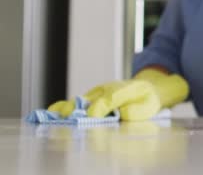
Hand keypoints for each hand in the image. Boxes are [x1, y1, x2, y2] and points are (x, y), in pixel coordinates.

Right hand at [48, 70, 188, 120]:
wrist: (144, 87)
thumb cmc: (146, 98)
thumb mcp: (149, 104)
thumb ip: (137, 110)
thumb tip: (122, 113)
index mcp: (123, 89)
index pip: (109, 98)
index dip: (100, 107)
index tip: (91, 116)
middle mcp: (106, 89)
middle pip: (90, 98)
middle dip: (80, 107)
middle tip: (69, 116)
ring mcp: (96, 93)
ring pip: (80, 100)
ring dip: (68, 108)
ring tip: (54, 116)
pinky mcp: (89, 98)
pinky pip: (75, 102)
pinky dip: (63, 107)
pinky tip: (51, 113)